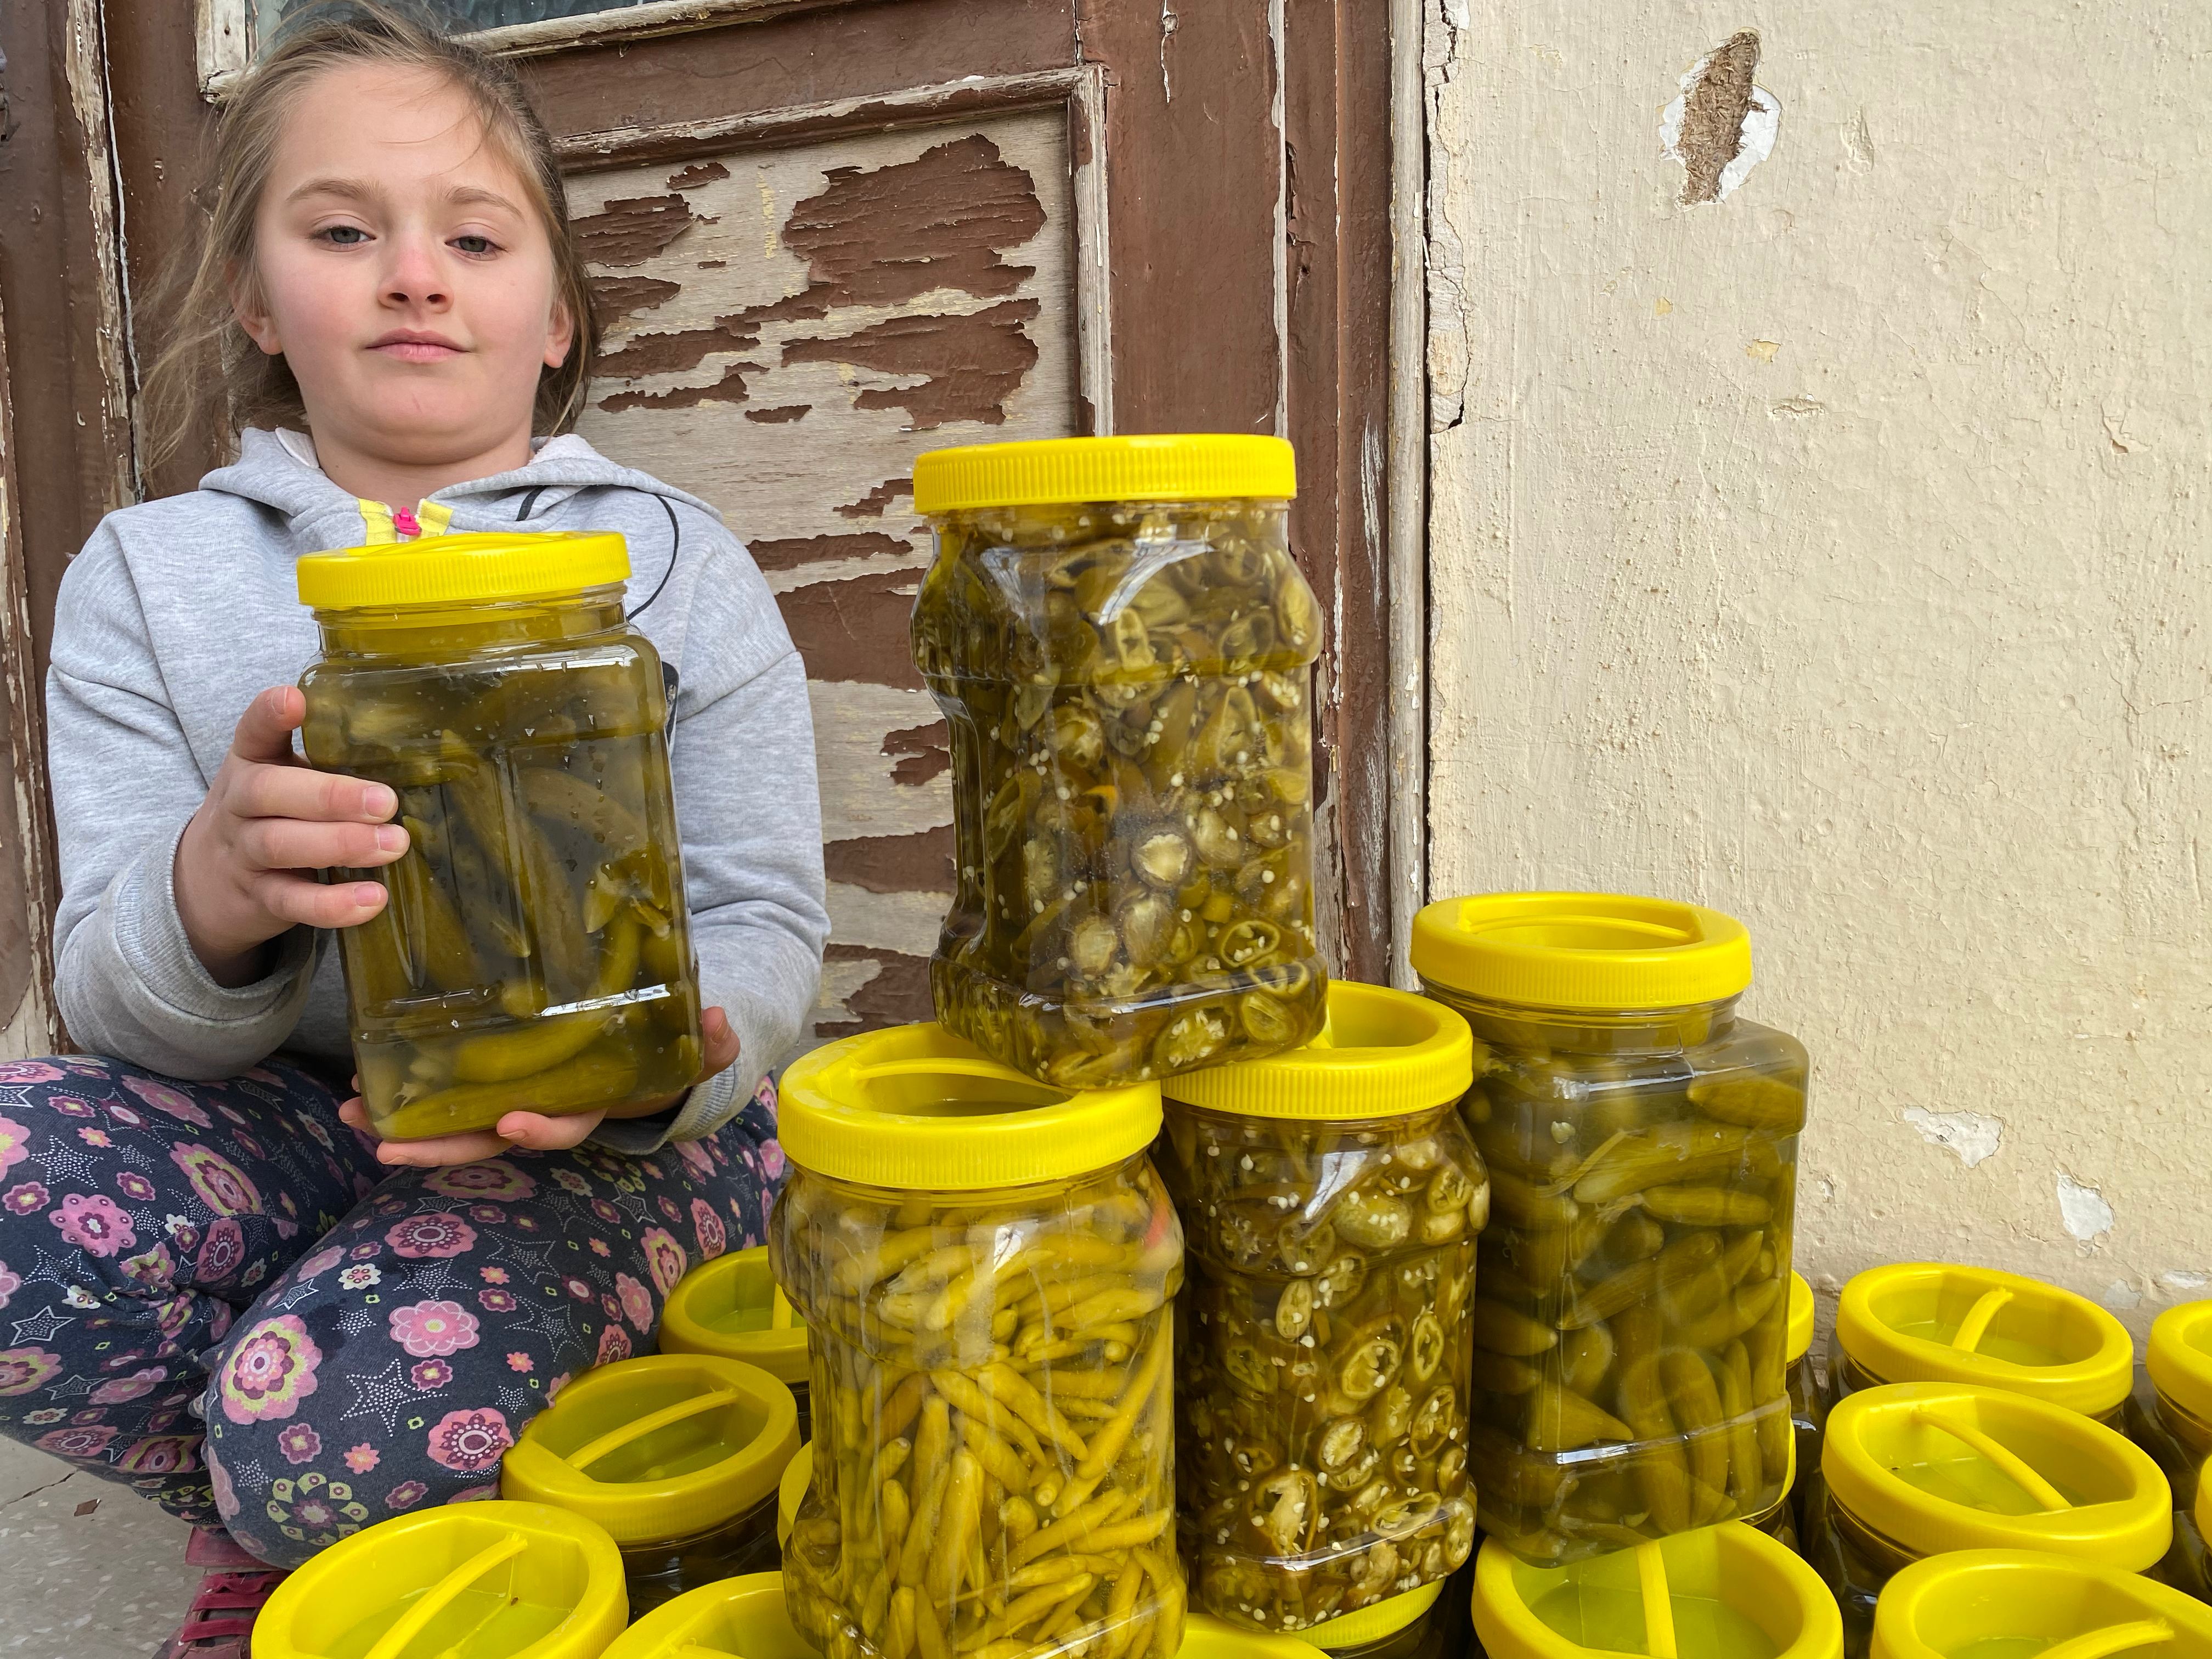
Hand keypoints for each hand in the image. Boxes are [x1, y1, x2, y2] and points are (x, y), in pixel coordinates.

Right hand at [175, 687, 406, 985]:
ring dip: (341, 844)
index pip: (253, 731)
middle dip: (330, 796)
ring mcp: (245, 853)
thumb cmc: (271, 815)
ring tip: (393, 844)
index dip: (269, 714)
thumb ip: (330, 763)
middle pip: (269, 792)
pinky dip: (332, 904)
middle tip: (386, 801)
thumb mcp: (284, 779)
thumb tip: (416, 756)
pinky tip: (372, 899)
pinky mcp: (260, 898)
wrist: (207, 882)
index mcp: (251, 763)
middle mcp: (239, 804)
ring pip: (281, 845)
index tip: (294, 700)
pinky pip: (292, 902)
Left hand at [341, 1006, 741, 1166]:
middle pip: (488, 1142)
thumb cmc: (665, 1051)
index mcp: (590, 1106)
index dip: (540, 1130)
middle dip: (438, 1147)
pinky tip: (359, 1084)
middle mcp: (544, 1114)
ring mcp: (512, 1103)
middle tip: (385, 1142)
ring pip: (454, 1127)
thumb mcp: (695, 1048)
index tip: (511, 1123)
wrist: (646, 1054)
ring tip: (350, 1112)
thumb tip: (718, 1018)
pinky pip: (444, 1099)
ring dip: (403, 1127)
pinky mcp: (490, 1085)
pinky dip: (403, 1098)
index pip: (564, 1127)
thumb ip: (711, 1043)